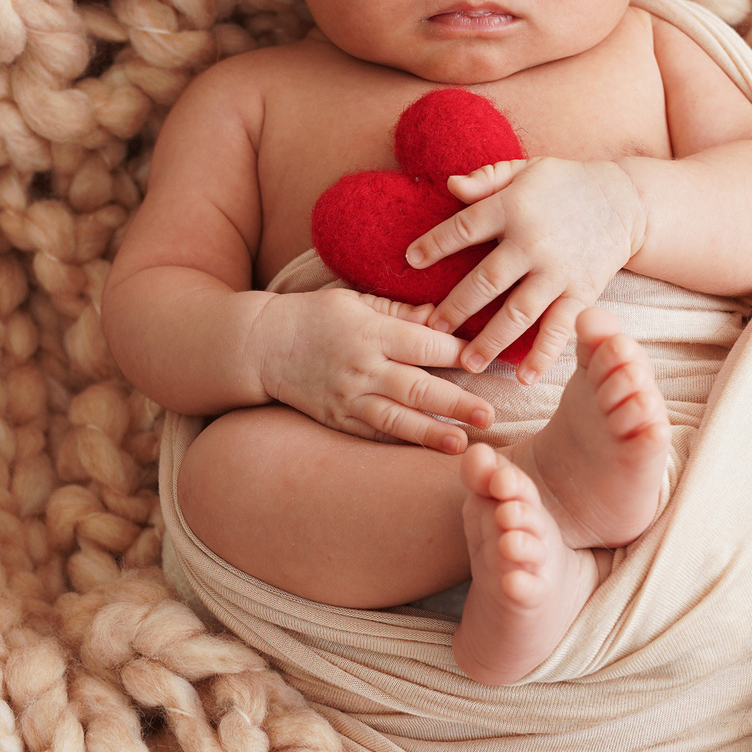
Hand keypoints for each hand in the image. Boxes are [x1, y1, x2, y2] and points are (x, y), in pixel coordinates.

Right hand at [254, 287, 494, 452]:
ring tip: (462, 444)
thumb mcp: (355, 301)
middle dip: (456, 402)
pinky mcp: (338, 419)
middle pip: (417, 386)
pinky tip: (425, 451)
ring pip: (397, 418)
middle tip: (489, 414)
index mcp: (370, 330)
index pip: (425, 344)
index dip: (459, 353)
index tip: (490, 361)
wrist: (261, 346)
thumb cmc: (314, 316)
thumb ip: (400, 312)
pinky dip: (400, 443)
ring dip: (431, 432)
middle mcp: (362, 366)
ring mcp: (348, 397)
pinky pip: (373, 433)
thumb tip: (442, 317)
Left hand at [405, 156, 646, 381]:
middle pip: (486, 280)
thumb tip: (449, 185)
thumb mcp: (525, 170)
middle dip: (455, 308)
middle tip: (431, 330)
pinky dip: (543, 355)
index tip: (410, 261)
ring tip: (467, 363)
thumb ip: (487, 178)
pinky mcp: (582, 293)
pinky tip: (523, 378)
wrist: (626, 202)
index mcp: (514, 207)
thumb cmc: (566, 184)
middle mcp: (533, 242)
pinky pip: (560, 329)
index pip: (464, 228)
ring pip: (518, 312)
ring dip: (491, 341)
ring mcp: (558, 272)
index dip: (435, 244)